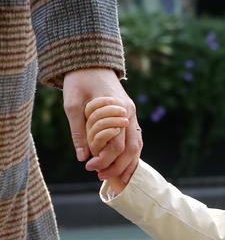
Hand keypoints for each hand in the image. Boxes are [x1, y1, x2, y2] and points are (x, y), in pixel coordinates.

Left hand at [63, 68, 141, 183]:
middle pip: (130, 150)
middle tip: (100, 176)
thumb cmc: (79, 81)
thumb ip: (78, 131)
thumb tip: (82, 157)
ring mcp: (132, 116)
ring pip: (137, 148)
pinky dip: (130, 157)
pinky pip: (135, 142)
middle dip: (117, 167)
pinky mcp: (130, 118)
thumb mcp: (72, 104)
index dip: (104, 159)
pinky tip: (121, 166)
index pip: (116, 144)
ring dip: (126, 165)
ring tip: (112, 177)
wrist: (91, 62)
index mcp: (117, 109)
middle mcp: (129, 114)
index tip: (89, 166)